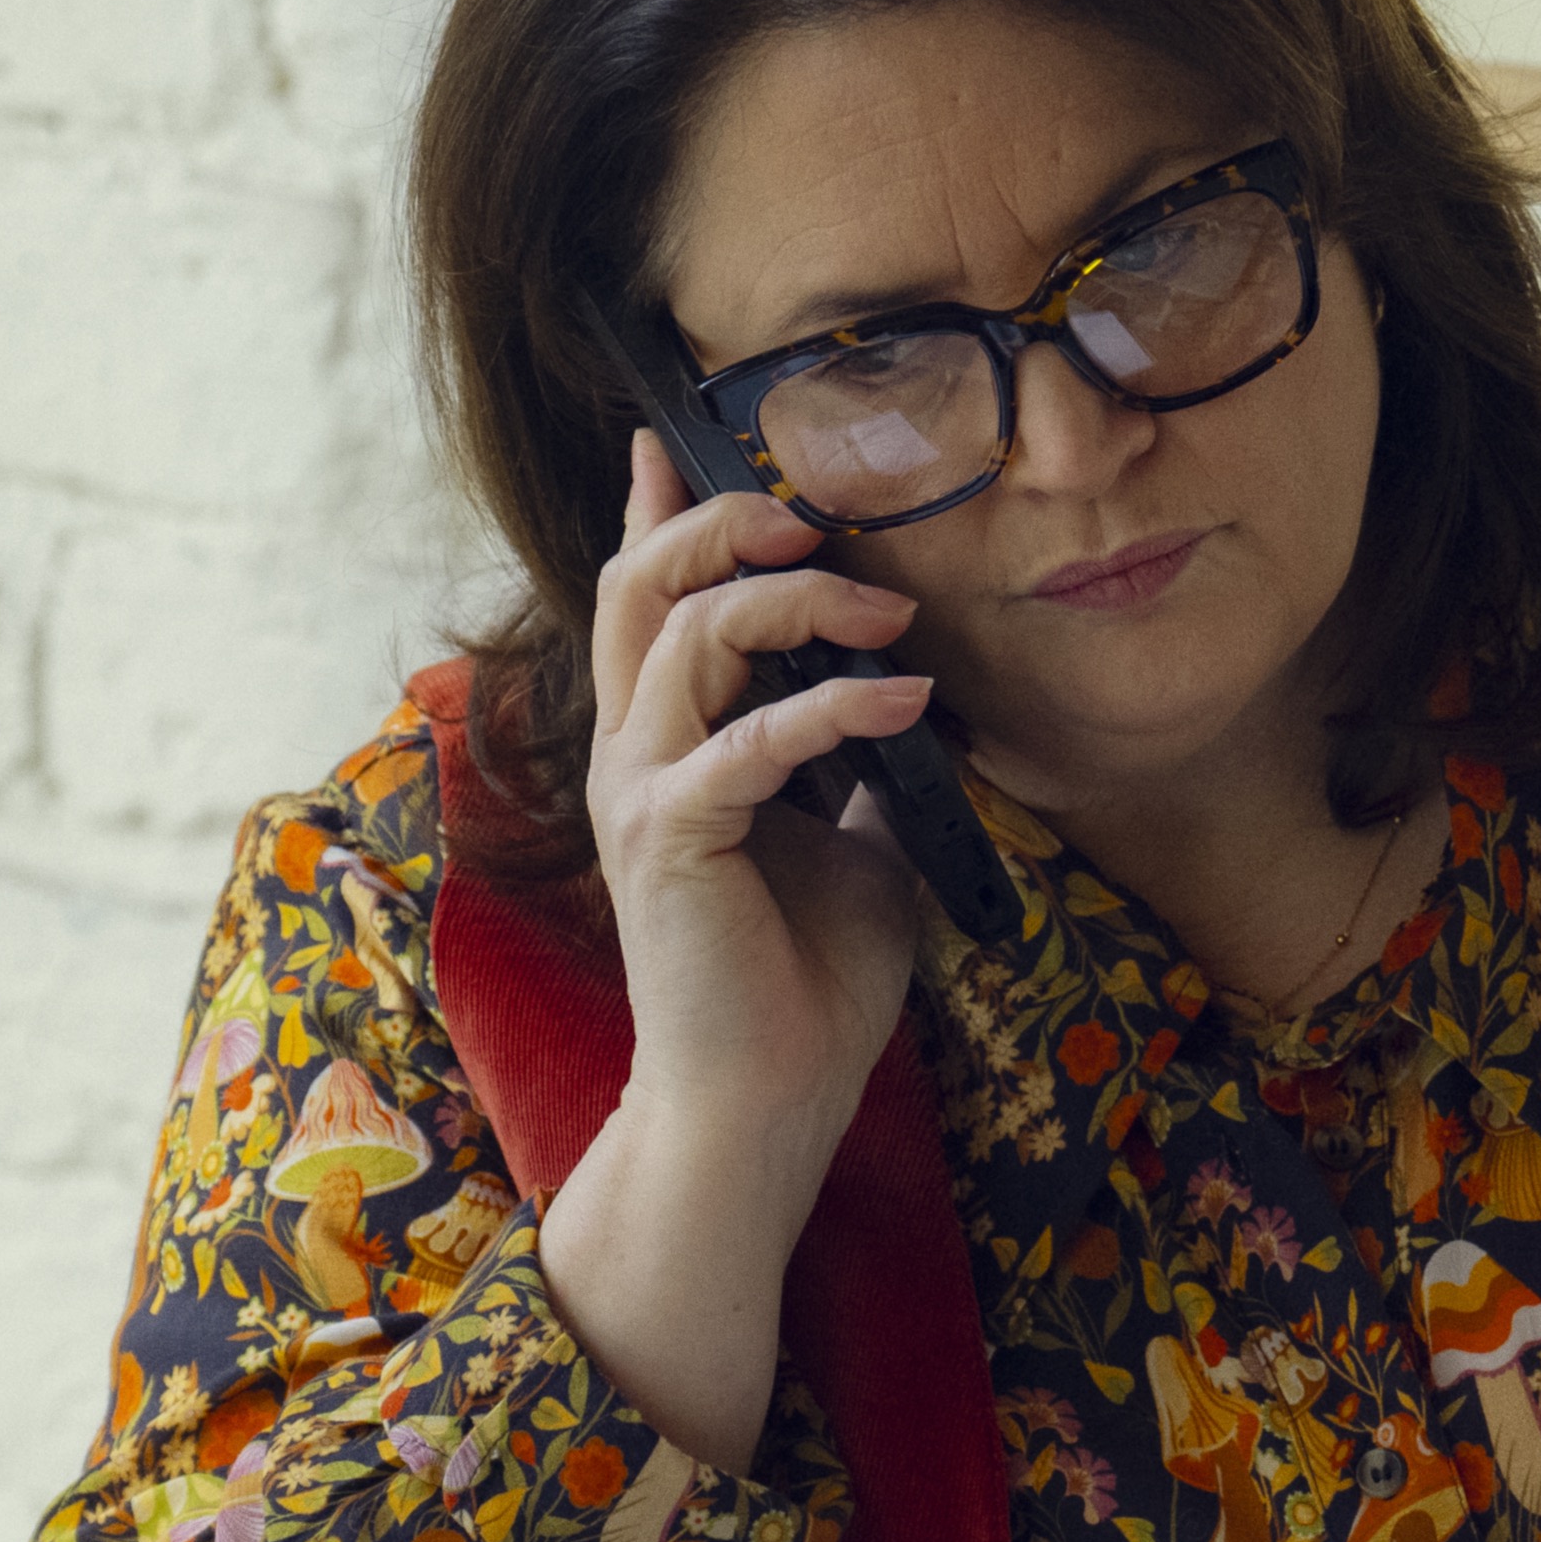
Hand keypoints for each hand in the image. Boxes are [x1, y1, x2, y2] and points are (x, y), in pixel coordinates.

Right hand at [581, 432, 939, 1135]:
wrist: (769, 1101)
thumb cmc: (806, 984)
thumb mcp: (856, 846)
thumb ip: (853, 769)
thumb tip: (904, 707)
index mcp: (668, 747)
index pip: (641, 602)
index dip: (654, 514)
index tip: (671, 440)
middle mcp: (635, 756)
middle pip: (639, 586)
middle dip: (720, 525)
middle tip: (812, 519)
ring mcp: (643, 795)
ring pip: (684, 635)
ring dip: (794, 600)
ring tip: (890, 610)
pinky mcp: (672, 840)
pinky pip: (747, 740)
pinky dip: (833, 706)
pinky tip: (906, 700)